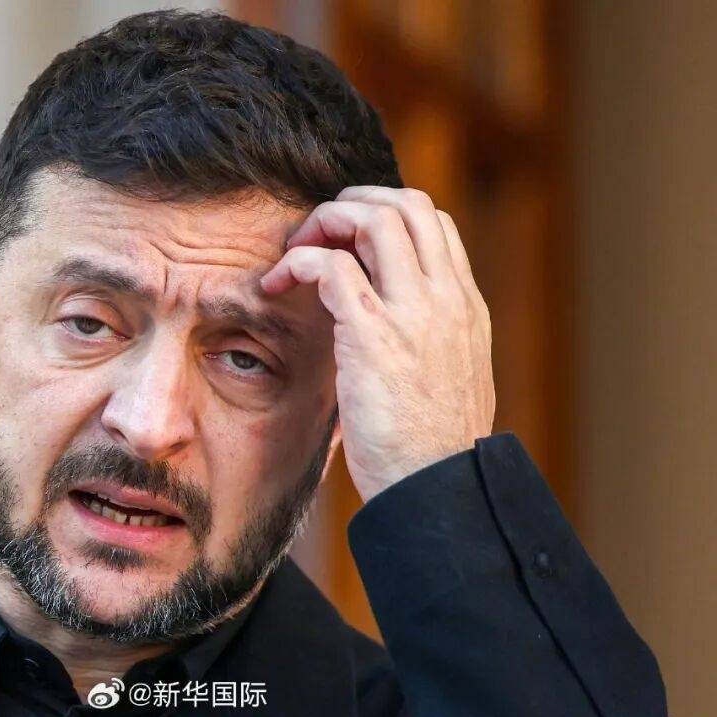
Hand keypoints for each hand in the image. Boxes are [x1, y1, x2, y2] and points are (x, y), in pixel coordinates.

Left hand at [260, 186, 494, 501]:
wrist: (437, 490)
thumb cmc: (430, 448)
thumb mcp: (446, 379)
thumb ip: (428, 338)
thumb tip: (390, 322)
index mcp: (465, 307)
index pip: (433, 222)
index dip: (384, 213)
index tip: (346, 239)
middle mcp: (446, 299)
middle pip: (406, 204)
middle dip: (352, 203)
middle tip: (314, 233)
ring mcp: (414, 314)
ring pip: (372, 220)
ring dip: (323, 222)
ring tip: (293, 252)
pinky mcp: (373, 336)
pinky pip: (330, 266)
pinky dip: (296, 262)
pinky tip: (274, 284)